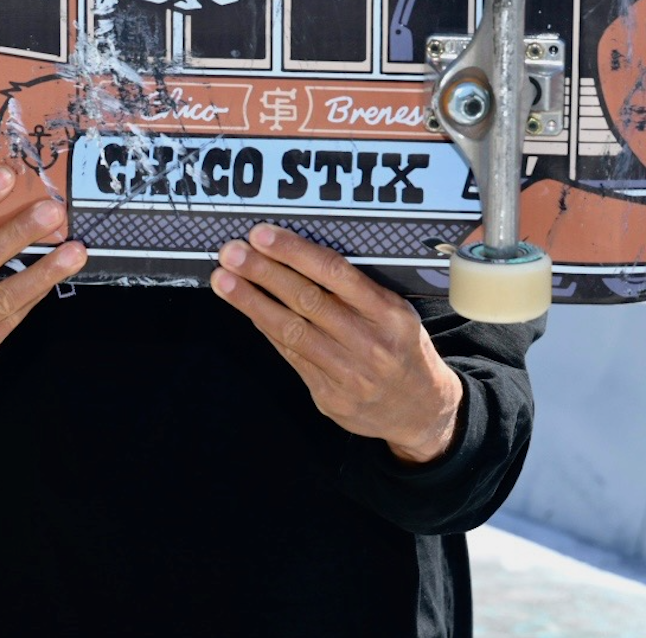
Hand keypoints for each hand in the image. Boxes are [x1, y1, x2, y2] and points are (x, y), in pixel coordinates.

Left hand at [212, 224, 462, 464]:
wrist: (421, 410)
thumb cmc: (401, 347)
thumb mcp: (395, 312)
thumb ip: (355, 289)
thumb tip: (296, 255)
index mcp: (389, 312)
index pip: (335, 273)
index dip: (294, 252)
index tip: (262, 235)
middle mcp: (370, 342)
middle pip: (307, 300)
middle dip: (263, 272)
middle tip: (231, 252)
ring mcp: (349, 373)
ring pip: (292, 330)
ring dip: (252, 302)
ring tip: (224, 280)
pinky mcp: (330, 396)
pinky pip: (291, 355)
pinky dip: (267, 329)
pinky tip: (248, 309)